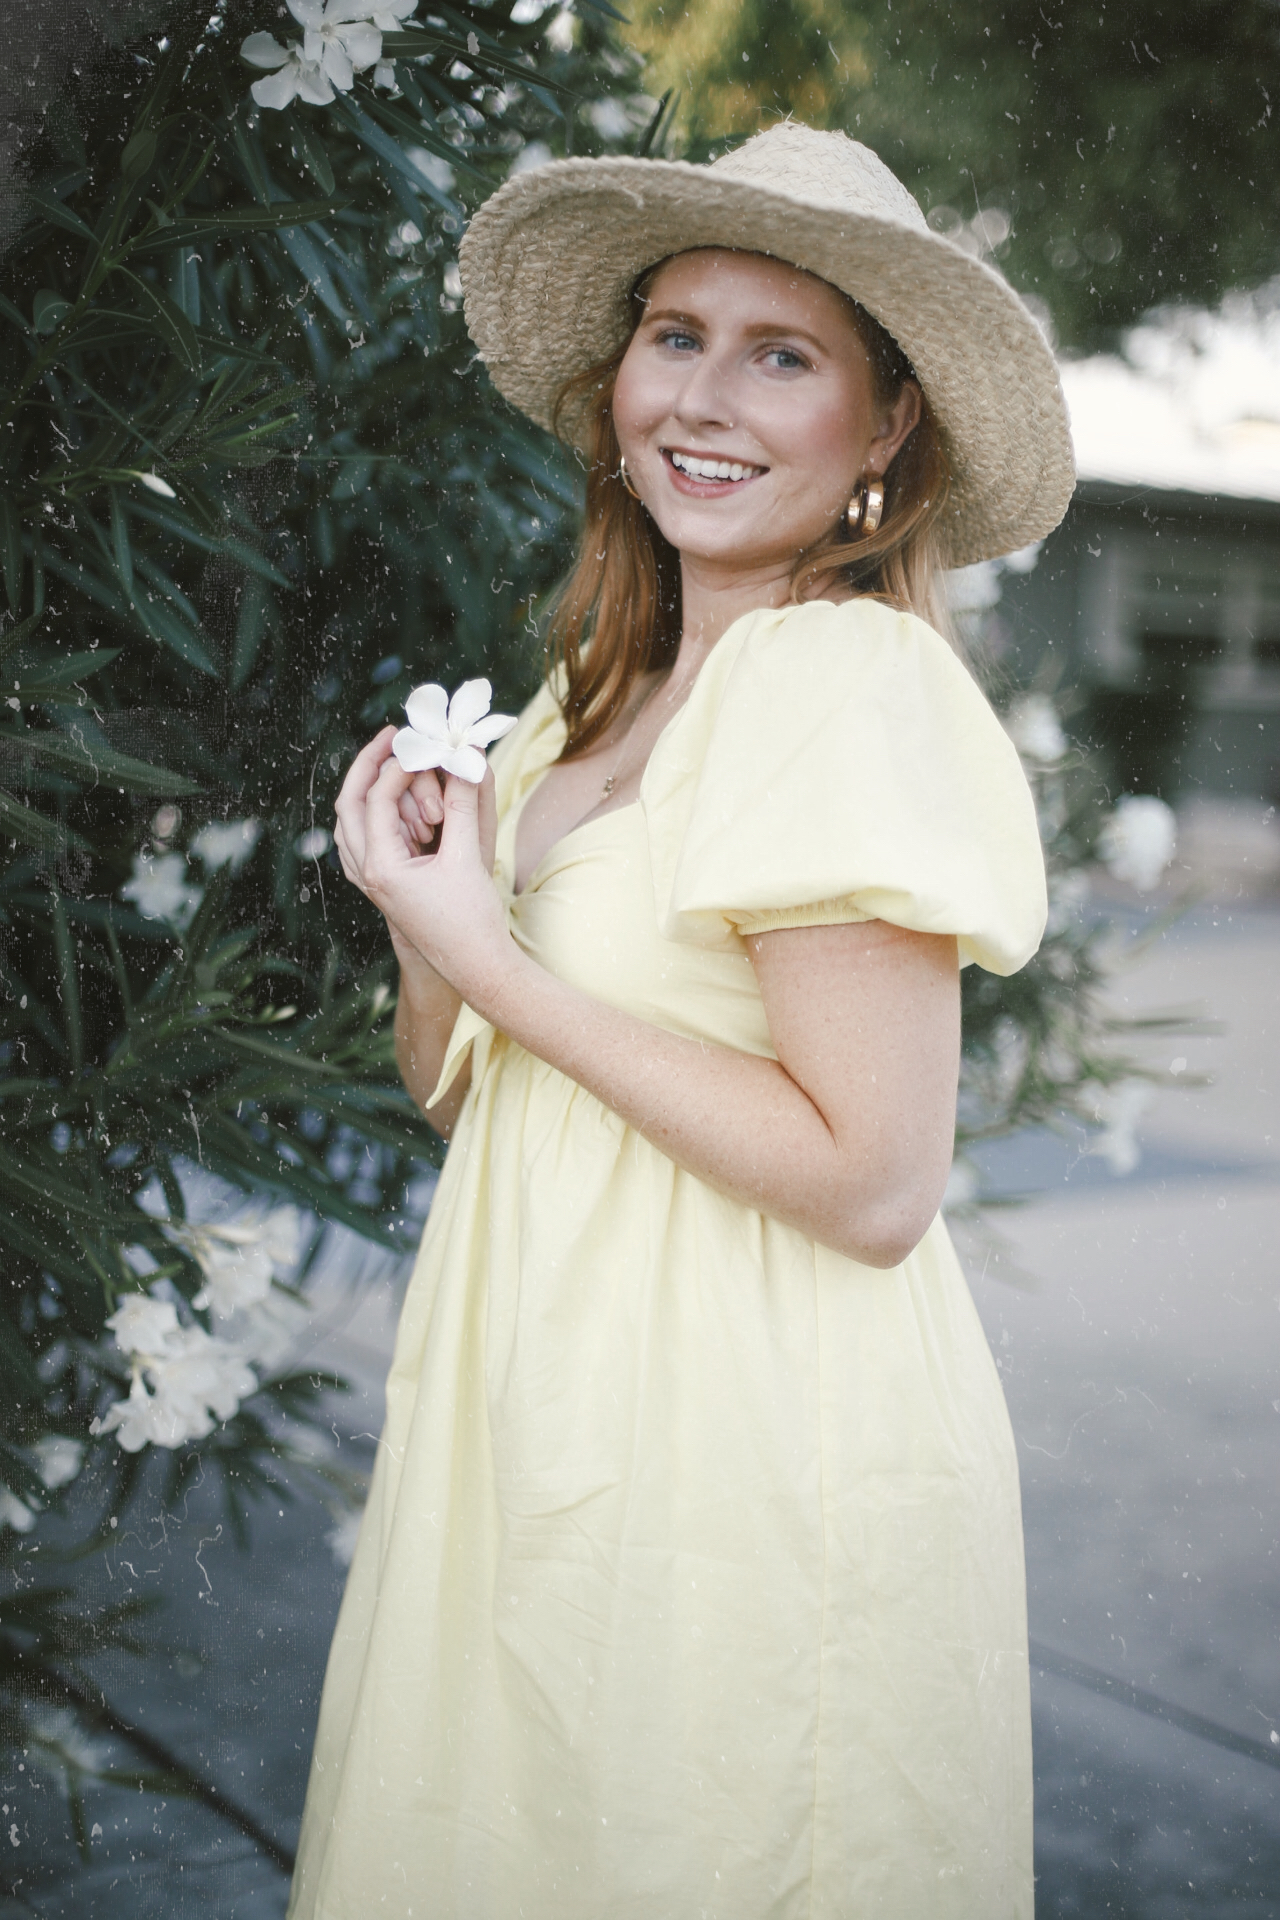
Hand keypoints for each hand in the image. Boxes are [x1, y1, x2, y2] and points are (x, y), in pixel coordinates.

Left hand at [334, 728, 512, 1004]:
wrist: (475, 968)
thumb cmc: (473, 919)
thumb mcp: (469, 856)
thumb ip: (463, 803)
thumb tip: (465, 758)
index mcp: (382, 868)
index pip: (377, 798)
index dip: (400, 766)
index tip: (423, 746)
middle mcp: (368, 875)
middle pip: (349, 805)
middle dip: (368, 767)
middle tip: (391, 737)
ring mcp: (371, 884)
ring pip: (349, 825)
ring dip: (365, 791)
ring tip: (387, 764)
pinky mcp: (383, 889)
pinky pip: (360, 843)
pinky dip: (371, 816)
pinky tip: (390, 805)